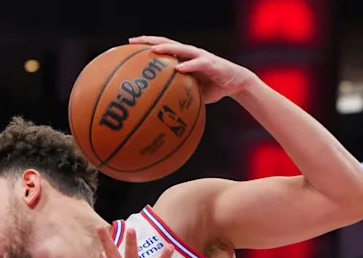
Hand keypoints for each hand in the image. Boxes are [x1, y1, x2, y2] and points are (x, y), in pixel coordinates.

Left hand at [129, 36, 254, 102]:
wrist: (234, 83)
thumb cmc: (210, 88)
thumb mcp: (189, 91)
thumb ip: (175, 94)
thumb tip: (156, 110)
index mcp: (182, 58)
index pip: (161, 48)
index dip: (145, 45)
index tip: (128, 46)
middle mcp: (189, 53)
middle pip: (166, 43)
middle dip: (149, 41)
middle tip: (132, 42)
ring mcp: (200, 57)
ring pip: (181, 49)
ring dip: (167, 49)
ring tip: (154, 50)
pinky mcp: (211, 63)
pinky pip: (198, 64)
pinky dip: (188, 66)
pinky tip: (178, 68)